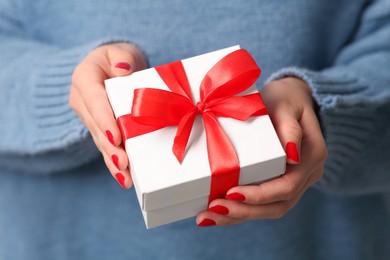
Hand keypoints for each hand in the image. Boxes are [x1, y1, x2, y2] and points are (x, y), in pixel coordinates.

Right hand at [70, 43, 146, 188]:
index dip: (104, 119)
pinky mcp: (98, 129)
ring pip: (100, 140)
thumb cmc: (120, 59)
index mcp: (85, 78)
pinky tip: (124, 178)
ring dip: (112, 160)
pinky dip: (114, 162)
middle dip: (110, 146)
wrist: (112, 69)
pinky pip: (106, 146)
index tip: (116, 136)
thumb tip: (122, 70)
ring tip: (126, 178)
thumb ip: (123, 58)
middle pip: (96, 126)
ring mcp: (89, 117)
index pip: (94, 99)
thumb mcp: (122, 51)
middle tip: (124, 163)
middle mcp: (82, 100)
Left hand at [196, 77, 326, 225]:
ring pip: (269, 209)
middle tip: (212, 210)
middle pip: (278, 205)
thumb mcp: (286, 104)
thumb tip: (292, 157)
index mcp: (312, 156)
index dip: (259, 195)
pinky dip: (241, 209)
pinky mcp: (280, 182)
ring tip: (207, 217)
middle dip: (244, 211)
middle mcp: (307, 174)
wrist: (290, 98)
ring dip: (238, 216)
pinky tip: (218, 212)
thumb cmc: (285, 98)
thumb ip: (290, 128)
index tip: (231, 193)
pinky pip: (263, 202)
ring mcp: (295, 181)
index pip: (287, 186)